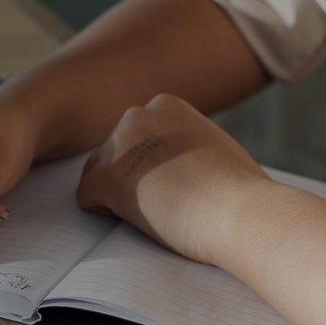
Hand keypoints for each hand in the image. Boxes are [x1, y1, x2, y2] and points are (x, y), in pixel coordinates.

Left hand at [76, 93, 270, 264]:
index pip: (136, 135)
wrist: (239, 212)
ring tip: (152, 212)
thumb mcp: (213, 147)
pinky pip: (86, 197)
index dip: (150, 166)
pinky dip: (104, 213)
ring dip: (116, 195)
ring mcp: (119, 145)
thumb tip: (176, 160)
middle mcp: (137, 116)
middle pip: (113, 152)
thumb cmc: (238, 190)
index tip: (176, 182)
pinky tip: (135, 218)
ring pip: (96, 172)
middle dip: (130, 178)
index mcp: (165, 106)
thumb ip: (185, 144)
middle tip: (163, 201)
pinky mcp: (106, 177)